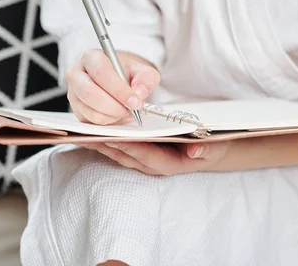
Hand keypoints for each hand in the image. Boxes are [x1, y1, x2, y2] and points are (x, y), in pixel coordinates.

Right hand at [65, 49, 159, 124]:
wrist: (117, 79)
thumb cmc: (127, 73)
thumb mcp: (142, 71)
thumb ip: (146, 79)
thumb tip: (139, 94)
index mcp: (91, 58)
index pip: (101, 72)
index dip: (118, 89)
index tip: (134, 101)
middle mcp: (76, 74)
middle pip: (90, 93)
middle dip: (115, 106)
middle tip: (131, 109)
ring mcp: (73, 94)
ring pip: (91, 111)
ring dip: (113, 116)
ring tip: (126, 110)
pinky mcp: (76, 110)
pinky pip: (91, 121)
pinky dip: (109, 122)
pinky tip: (118, 114)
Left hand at [78, 141, 231, 175]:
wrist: (207, 150)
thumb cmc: (209, 147)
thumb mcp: (214, 146)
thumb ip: (206, 149)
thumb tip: (196, 150)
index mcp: (170, 163)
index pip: (146, 156)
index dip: (130, 147)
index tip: (114, 137)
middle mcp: (153, 165)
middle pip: (127, 156)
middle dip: (108, 145)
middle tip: (88, 134)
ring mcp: (144, 161)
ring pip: (119, 154)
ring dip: (102, 144)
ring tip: (83, 132)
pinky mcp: (139, 154)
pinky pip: (119, 149)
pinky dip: (105, 141)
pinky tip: (92, 132)